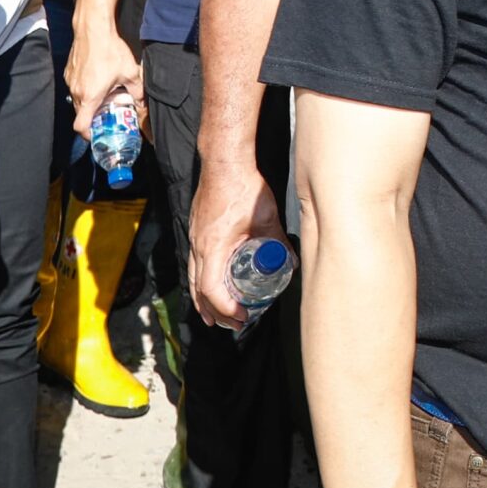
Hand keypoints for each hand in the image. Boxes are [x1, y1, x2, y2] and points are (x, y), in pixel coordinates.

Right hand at [66, 23, 144, 139]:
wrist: (93, 29)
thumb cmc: (110, 50)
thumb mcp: (131, 73)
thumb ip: (138, 92)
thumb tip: (143, 103)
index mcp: (90, 96)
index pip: (80, 126)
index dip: (87, 135)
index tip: (97, 134)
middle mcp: (77, 91)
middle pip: (80, 114)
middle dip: (92, 117)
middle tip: (107, 114)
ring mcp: (70, 81)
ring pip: (78, 100)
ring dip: (89, 102)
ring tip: (104, 95)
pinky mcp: (68, 71)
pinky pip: (75, 87)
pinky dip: (85, 89)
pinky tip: (98, 79)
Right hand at [190, 158, 286, 329]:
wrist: (223, 162)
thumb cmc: (243, 187)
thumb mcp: (267, 217)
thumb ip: (280, 240)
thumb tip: (292, 261)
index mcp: (214, 246)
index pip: (212, 289)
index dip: (226, 309)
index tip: (242, 317)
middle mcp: (199, 246)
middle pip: (199, 290)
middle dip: (214, 312)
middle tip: (231, 325)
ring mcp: (195, 238)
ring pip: (193, 278)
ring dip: (203, 300)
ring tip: (215, 316)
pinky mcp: (196, 231)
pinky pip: (194, 264)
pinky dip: (201, 281)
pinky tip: (211, 283)